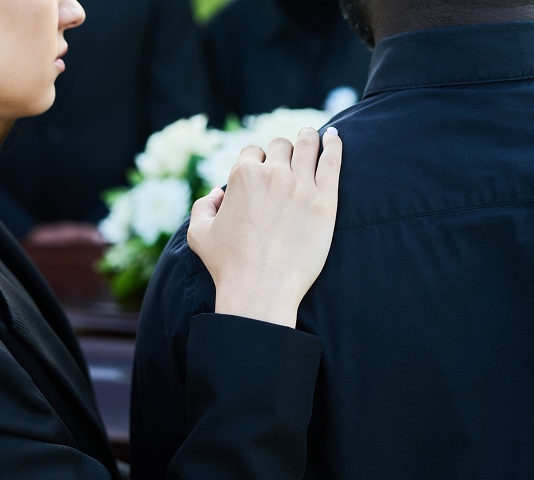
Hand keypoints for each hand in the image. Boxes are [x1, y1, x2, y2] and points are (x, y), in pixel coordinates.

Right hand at [187, 126, 341, 326]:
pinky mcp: (325, 200)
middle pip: (281, 146)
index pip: (252, 152)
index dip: (256, 161)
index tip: (263, 170)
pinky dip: (334, 144)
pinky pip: (332, 160)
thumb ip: (203, 206)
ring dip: (309, 137)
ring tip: (314, 136)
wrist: (261, 289)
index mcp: (242, 176)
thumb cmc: (228, 266)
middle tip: (289, 157)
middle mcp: (272, 174)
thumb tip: (218, 193)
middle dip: (282, 150)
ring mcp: (301, 185)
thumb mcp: (198, 233)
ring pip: (307, 145)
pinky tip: (335, 137)